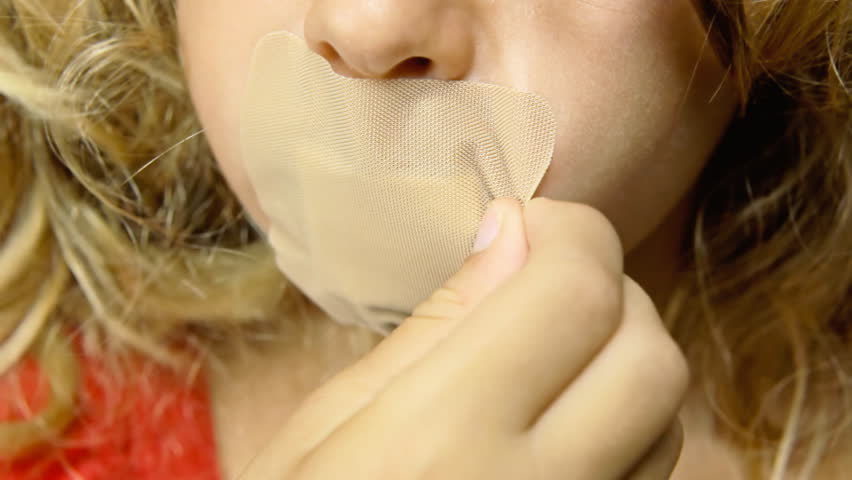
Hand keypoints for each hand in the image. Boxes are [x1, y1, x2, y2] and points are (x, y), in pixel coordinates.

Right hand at [240, 198, 689, 479]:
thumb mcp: (326, 428)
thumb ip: (433, 330)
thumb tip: (512, 232)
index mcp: (444, 441)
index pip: (575, 295)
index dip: (568, 233)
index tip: (526, 226)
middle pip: (650, 355)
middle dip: (608, 294)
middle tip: (537, 287)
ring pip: (669, 416)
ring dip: (622, 360)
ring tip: (544, 359)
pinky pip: (653, 477)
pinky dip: (628, 426)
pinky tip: (560, 426)